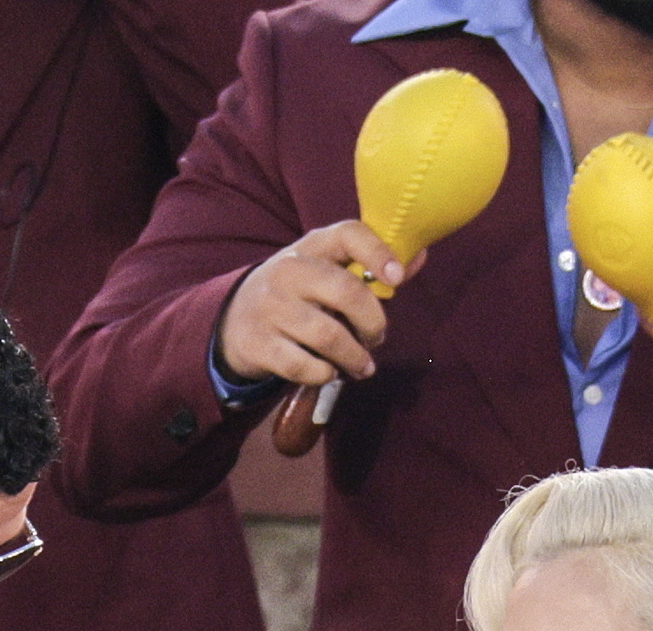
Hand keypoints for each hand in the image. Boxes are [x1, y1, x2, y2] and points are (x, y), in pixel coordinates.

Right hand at [219, 223, 408, 393]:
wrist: (234, 320)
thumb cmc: (297, 294)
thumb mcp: (326, 270)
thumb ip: (370, 268)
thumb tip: (419, 258)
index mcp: (312, 246)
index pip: (349, 234)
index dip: (378, 253)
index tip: (397, 280)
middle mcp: (289, 271)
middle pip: (345, 292)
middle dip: (373, 322)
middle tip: (377, 338)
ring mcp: (271, 307)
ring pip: (328, 336)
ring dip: (354, 358)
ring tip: (362, 366)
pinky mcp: (260, 343)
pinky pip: (304, 366)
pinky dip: (325, 374)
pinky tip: (329, 372)